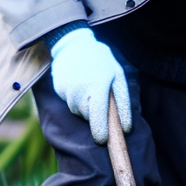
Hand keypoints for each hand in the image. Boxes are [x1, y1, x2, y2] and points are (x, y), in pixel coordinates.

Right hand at [49, 28, 130, 143]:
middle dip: (95, 113)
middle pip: (88, 116)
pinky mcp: (58, 90)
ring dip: (85, 105)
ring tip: (88, 86)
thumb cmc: (101, 60)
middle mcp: (80, 91)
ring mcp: (67, 91)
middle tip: (99, 97)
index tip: (102, 140)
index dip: (100, 131)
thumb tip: (126, 127)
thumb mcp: (117, 75)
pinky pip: (69, 102)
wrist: (72, 44)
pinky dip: (75, 98)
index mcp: (98, 86)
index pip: (98, 116)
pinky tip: (78, 84)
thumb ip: (122, 101)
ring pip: (78, 110)